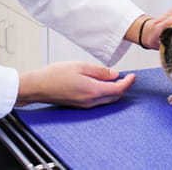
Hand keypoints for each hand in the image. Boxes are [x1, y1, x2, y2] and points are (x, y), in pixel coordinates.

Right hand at [16, 61, 135, 107]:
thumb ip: (99, 71)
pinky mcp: (79, 105)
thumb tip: (114, 74)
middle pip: (114, 97)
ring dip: (114, 91)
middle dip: (124, 87)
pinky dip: (105, 93)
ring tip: (117, 79)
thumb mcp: (80, 66)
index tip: (133, 76)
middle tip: (128, 77)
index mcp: (92, 91)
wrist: (38, 86)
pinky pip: (98, 101)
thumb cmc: (55, 75)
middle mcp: (90, 101)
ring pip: (107, 100)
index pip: (118, 89)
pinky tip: (103, 85)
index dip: (128, 83)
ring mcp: (84, 105)